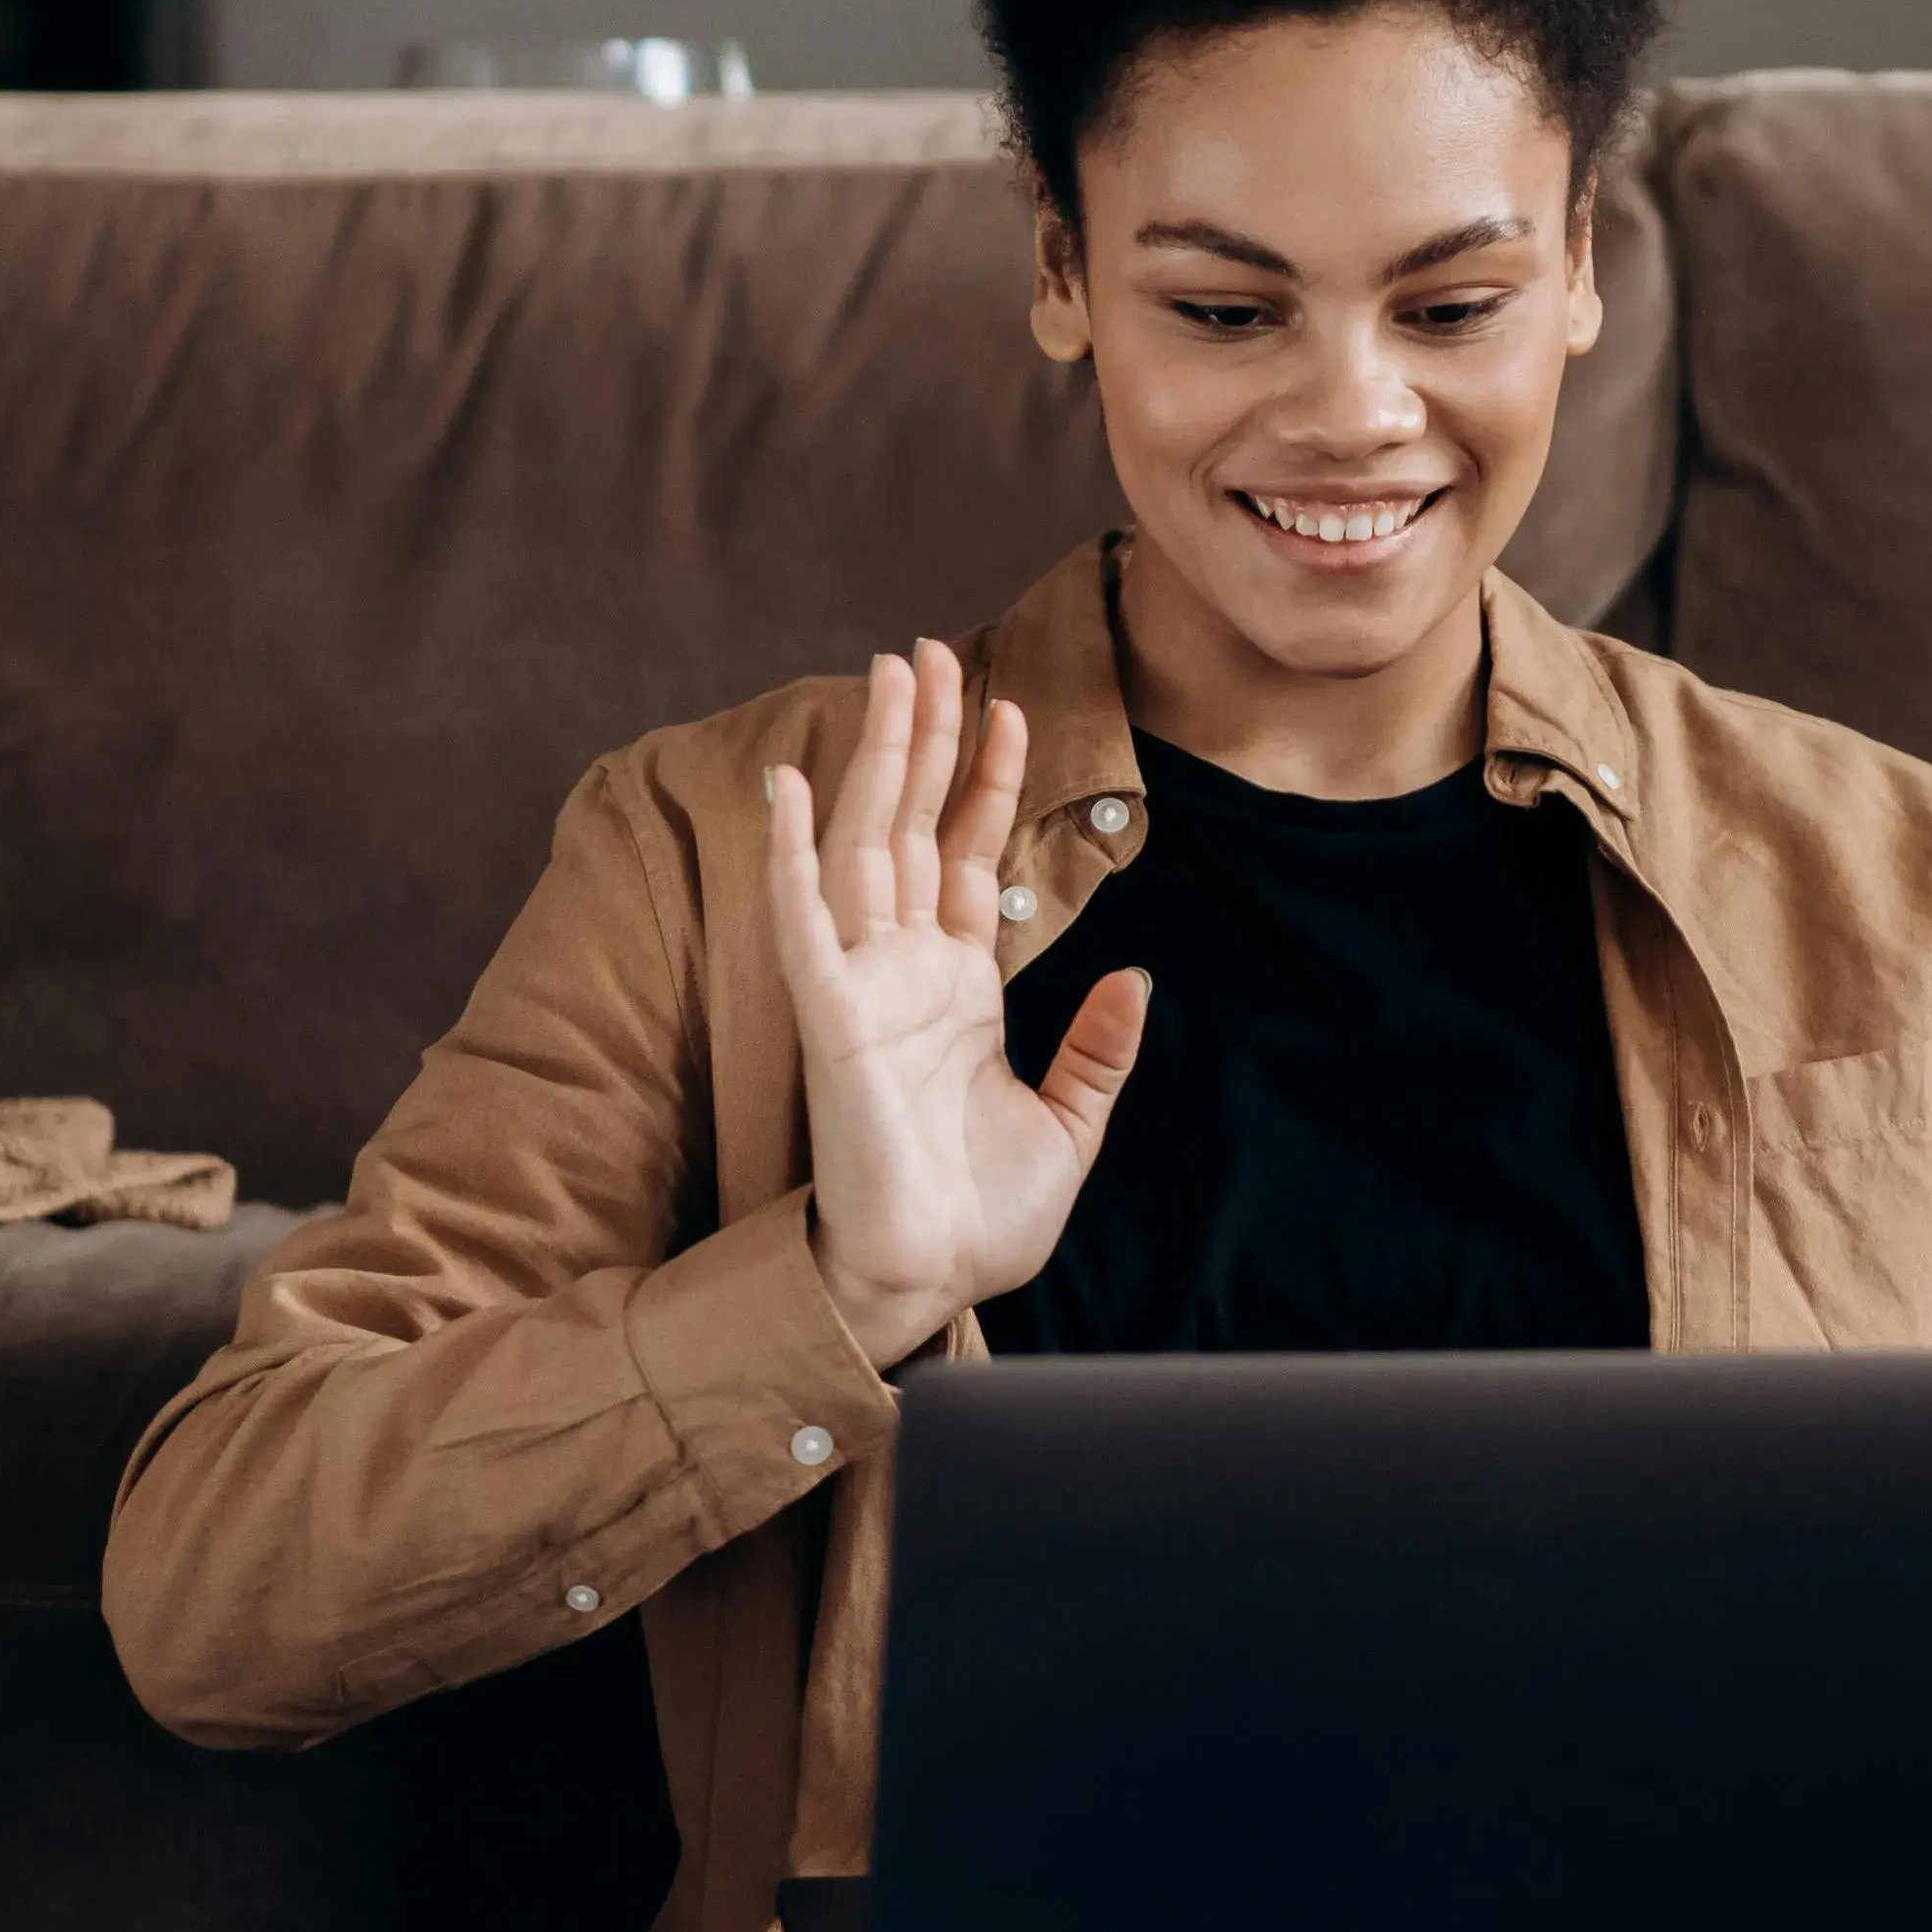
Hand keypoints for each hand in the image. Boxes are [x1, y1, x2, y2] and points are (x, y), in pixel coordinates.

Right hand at [767, 642, 1150, 1368]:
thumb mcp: (1069, 1124)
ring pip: (865, 845)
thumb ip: (1097, 1050)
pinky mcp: (831, 1018)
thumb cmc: (983, 1216)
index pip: (968, 859)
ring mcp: (862, 988)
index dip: (987, 783)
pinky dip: (795, 854)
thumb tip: (1137, 980)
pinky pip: (804, 922)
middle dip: (923, 738)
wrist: (931, 1280)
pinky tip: (794, 786)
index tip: (1010, 709)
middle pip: (911, 826)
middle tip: (926, 650)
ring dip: (875, 760)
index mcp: (957, 991)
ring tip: (890, 673)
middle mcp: (903, 973)